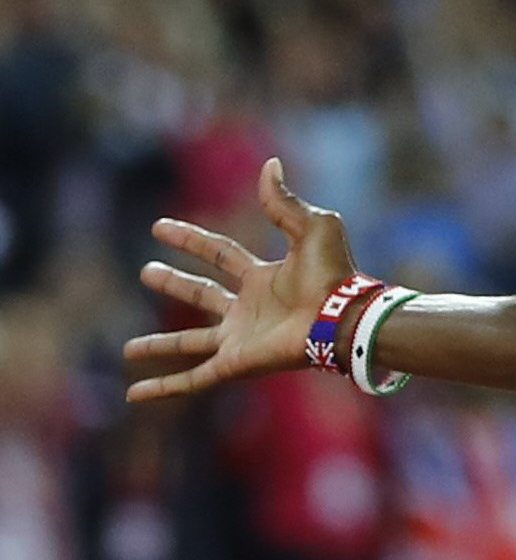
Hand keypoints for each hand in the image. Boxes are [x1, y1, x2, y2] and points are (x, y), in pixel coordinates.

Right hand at [125, 159, 358, 401]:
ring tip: (128, 349)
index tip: (158, 227)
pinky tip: (135, 395)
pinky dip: (164, 387)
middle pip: (202, 295)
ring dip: (160, 345)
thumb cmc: (334, 274)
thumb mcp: (312, 226)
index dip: (190, 240)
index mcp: (264, 277)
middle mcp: (249, 309)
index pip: (220, 254)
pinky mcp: (235, 364)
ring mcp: (240, 339)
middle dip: (174, 284)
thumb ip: (284, 201)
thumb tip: (270, 164)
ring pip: (190, 342)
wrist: (342, 317)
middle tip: (145, 273)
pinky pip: (192, 379)